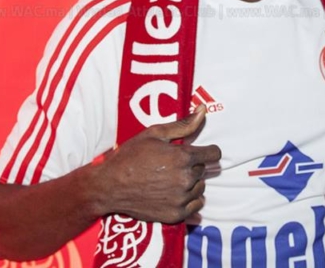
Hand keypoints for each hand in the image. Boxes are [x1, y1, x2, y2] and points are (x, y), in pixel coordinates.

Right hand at [97, 105, 221, 223]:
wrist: (110, 186)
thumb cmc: (130, 156)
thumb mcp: (155, 134)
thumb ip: (183, 124)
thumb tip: (203, 110)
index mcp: (183, 157)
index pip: (214, 154)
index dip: (207, 151)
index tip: (197, 152)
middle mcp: (185, 179)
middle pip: (203, 170)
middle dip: (192, 166)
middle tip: (171, 164)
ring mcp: (181, 199)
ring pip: (200, 188)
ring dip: (191, 183)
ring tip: (169, 178)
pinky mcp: (176, 215)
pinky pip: (196, 206)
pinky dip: (188, 200)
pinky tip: (172, 193)